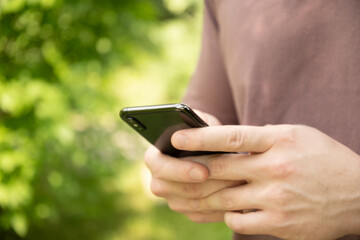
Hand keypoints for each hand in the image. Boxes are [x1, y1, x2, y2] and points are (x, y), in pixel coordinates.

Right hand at [144, 110, 242, 222]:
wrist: (215, 151)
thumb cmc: (207, 132)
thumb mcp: (204, 122)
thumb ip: (201, 123)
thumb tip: (198, 127)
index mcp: (155, 156)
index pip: (158, 165)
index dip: (180, 170)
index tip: (204, 172)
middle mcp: (158, 179)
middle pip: (172, 190)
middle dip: (202, 186)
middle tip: (229, 182)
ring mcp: (171, 197)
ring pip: (189, 204)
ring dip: (215, 197)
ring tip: (239, 188)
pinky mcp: (186, 209)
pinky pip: (200, 215)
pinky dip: (220, 209)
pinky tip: (239, 200)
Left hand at [171, 125, 359, 238]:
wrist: (359, 195)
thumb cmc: (323, 159)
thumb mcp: (296, 135)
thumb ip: (262, 137)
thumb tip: (229, 143)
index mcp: (280, 141)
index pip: (231, 136)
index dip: (200, 137)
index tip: (176, 138)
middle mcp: (276, 169)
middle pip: (221, 169)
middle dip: (191, 169)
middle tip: (170, 168)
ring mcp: (277, 199)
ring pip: (224, 198)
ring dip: (204, 195)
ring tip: (187, 192)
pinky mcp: (280, 225)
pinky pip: (238, 221)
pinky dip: (228, 214)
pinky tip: (228, 208)